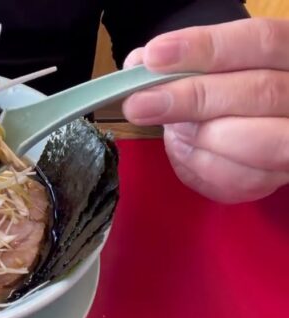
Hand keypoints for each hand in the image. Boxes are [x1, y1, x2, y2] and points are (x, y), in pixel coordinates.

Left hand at [122, 18, 288, 203]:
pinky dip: (203, 168)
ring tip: (172, 131)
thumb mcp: (215, 67)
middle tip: (140, 105)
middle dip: (192, 99)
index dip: (206, 49)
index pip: (260, 42)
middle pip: (260, 92)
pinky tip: (185, 152)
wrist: (255, 126)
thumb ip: (183, 63)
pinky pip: (244, 180)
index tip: (155, 57)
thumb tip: (138, 66)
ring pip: (260, 143)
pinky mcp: (283, 176)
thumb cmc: (229, 89)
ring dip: (201, 138)